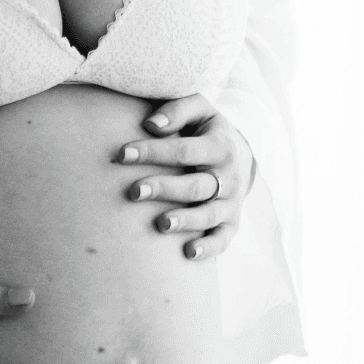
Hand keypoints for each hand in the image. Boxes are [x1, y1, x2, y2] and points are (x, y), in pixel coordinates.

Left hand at [115, 93, 255, 261]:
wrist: (242, 156)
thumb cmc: (206, 131)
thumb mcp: (200, 110)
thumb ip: (177, 110)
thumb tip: (150, 125)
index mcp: (220, 146)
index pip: (184, 150)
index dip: (152, 152)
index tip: (122, 154)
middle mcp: (228, 176)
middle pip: (195, 185)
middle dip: (164, 188)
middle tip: (133, 191)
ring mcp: (231, 202)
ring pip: (208, 215)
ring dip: (185, 220)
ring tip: (160, 224)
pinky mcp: (231, 224)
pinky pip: (223, 239)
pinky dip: (208, 248)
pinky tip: (188, 253)